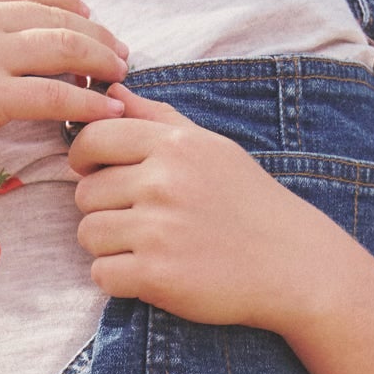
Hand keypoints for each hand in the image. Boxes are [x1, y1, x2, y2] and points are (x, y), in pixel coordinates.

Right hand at [0, 0, 128, 174]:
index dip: (65, 0)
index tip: (85, 15)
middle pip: (57, 14)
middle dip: (95, 32)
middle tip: (119, 51)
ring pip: (65, 48)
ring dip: (100, 61)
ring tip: (121, 78)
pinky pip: (54, 94)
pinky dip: (87, 102)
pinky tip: (106, 112)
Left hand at [69, 90, 344, 329]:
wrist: (290, 263)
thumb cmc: (246, 203)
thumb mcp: (209, 147)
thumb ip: (157, 119)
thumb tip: (112, 94)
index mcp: (174, 144)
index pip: (94, 139)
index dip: (83, 159)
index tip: (96, 174)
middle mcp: (163, 182)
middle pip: (85, 193)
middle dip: (102, 209)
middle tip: (137, 221)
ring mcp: (158, 229)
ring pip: (89, 235)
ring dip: (109, 246)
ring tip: (146, 247)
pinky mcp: (155, 275)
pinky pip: (101, 274)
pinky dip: (117, 279)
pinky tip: (149, 274)